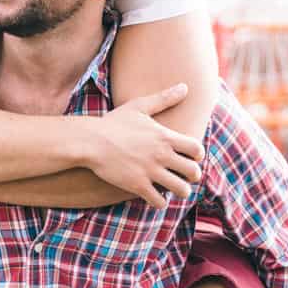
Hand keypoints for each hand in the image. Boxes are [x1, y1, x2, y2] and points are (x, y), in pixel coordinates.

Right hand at [86, 83, 204, 208]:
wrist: (90, 141)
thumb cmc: (114, 122)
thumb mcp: (140, 106)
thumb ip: (164, 98)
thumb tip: (185, 86)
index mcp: (165, 136)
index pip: (197, 150)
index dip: (198, 155)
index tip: (189, 157)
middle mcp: (161, 155)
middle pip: (194, 173)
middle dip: (192, 176)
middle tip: (184, 175)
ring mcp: (150, 172)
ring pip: (181, 190)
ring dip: (180, 191)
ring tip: (173, 188)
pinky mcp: (137, 186)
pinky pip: (159, 201)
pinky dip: (160, 201)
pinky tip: (155, 195)